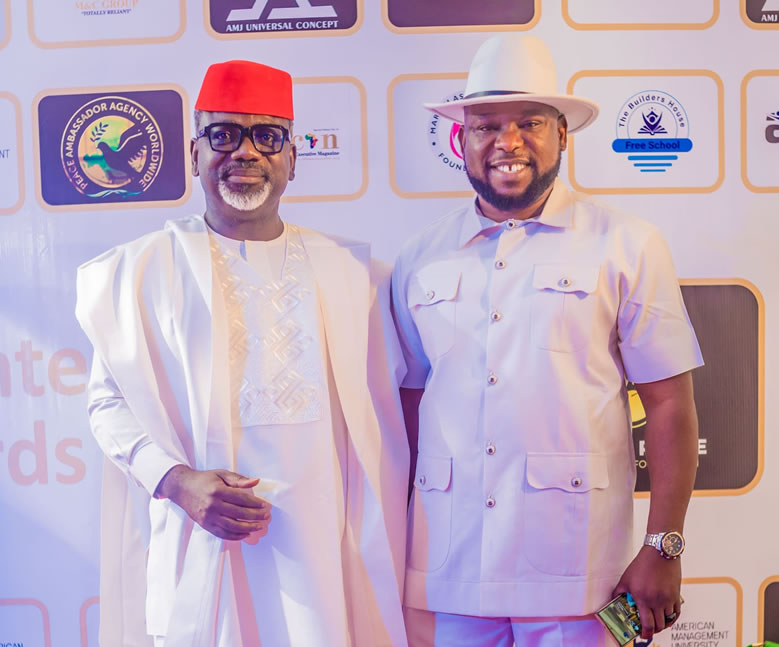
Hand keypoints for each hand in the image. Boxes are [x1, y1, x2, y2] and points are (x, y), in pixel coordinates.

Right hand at [157, 465, 271, 540]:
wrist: (182, 488)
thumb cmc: (204, 480)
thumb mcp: (221, 474)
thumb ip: (239, 479)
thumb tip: (256, 481)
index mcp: (218, 491)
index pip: (241, 499)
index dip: (255, 503)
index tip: (265, 506)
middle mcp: (212, 505)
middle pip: (238, 513)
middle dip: (255, 516)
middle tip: (266, 517)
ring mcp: (208, 517)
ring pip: (231, 526)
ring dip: (248, 528)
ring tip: (259, 527)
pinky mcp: (205, 525)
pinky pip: (222, 534)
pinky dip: (235, 536)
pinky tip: (245, 534)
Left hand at [613, 546, 682, 639]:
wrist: (659, 553)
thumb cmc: (641, 565)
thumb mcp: (626, 578)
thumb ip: (619, 592)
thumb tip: (614, 601)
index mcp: (643, 598)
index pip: (646, 624)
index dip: (645, 633)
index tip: (643, 635)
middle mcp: (656, 601)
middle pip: (658, 625)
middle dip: (653, 630)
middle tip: (648, 628)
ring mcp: (668, 599)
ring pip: (668, 621)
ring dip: (662, 624)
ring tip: (656, 621)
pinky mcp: (676, 595)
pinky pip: (676, 613)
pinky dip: (672, 618)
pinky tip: (667, 617)